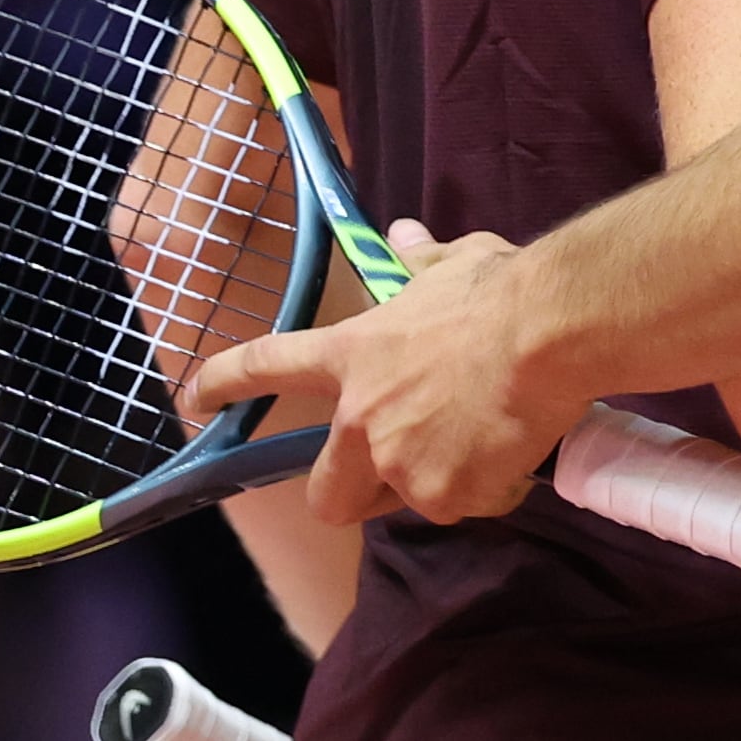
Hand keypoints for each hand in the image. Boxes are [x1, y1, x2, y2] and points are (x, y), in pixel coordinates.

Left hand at [185, 221, 581, 525]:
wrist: (547, 333)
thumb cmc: (500, 292)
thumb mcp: (454, 266)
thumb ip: (421, 262)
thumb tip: (405, 236)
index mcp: (353, 355)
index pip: (268, 365)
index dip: (225, 382)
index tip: (194, 398)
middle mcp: (361, 420)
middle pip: (327, 496)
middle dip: (354, 495)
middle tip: (398, 471)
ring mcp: (399, 465)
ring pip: (408, 502)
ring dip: (440, 484)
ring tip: (486, 441)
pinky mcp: (445, 496)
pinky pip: (467, 504)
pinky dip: (489, 489)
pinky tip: (516, 451)